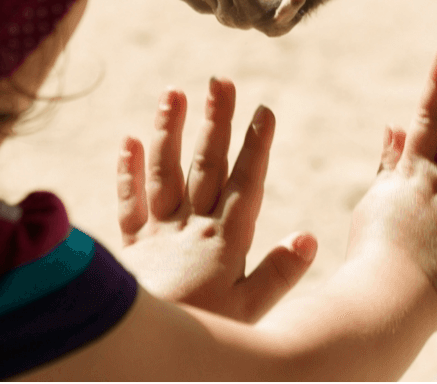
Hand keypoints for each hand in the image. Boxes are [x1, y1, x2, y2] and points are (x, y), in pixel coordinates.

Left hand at [117, 77, 314, 322]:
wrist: (136, 357)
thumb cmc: (202, 336)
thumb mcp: (249, 314)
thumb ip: (278, 274)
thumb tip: (309, 237)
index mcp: (224, 243)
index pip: (244, 183)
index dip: (255, 146)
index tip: (264, 109)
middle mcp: (190, 229)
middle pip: (204, 167)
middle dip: (215, 122)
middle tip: (221, 81)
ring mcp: (157, 235)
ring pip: (164, 174)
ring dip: (169, 132)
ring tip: (173, 93)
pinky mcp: (131, 248)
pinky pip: (129, 204)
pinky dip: (128, 172)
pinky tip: (129, 140)